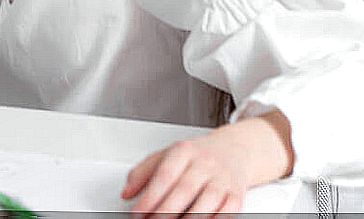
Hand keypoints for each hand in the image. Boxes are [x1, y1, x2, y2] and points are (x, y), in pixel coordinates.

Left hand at [123, 115, 293, 217]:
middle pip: (184, 189)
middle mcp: (205, 163)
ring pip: (207, 202)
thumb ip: (143, 172)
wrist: (234, 150)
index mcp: (184, 151)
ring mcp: (222, 179)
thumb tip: (126, 193)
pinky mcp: (237, 195)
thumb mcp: (166, 155)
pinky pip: (227, 212)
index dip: (150, 196)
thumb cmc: (196, 156)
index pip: (165, 174)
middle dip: (166, 211)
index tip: (138, 212)